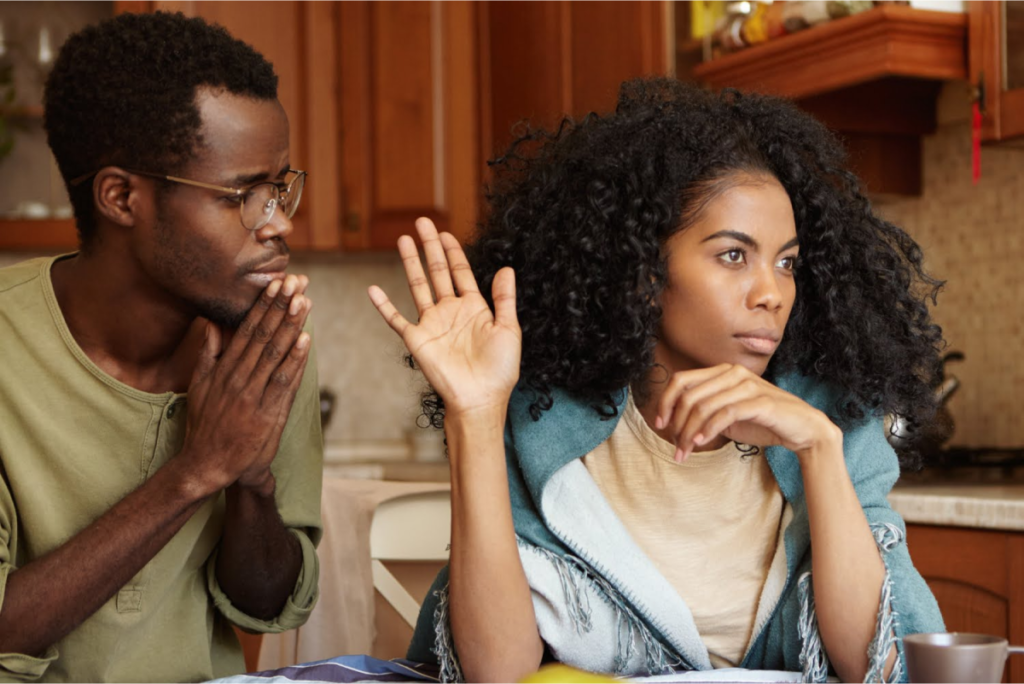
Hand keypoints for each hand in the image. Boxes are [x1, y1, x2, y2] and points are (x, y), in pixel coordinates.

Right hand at [180, 274, 312, 496]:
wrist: (208, 464)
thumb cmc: (206, 424)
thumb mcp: (200, 384)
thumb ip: (208, 353)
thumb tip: (212, 324)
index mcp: (224, 369)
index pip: (247, 330)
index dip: (263, 306)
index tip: (276, 284)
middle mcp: (238, 378)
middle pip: (263, 336)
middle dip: (280, 308)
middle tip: (295, 283)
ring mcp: (253, 395)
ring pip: (275, 354)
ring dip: (291, 326)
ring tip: (304, 302)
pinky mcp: (267, 414)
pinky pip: (284, 382)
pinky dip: (295, 360)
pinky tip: (306, 340)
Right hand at [368, 217, 520, 416]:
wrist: (480, 399)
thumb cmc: (499, 370)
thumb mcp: (508, 329)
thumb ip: (504, 298)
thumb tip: (507, 268)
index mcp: (474, 307)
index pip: (460, 271)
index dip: (452, 251)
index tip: (444, 232)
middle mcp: (450, 311)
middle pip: (437, 272)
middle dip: (430, 247)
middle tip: (422, 222)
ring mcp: (432, 324)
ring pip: (417, 286)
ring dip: (410, 263)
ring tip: (403, 239)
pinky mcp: (416, 340)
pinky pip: (396, 319)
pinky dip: (383, 305)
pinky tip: (373, 289)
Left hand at [655, 364, 840, 461]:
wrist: (802, 430)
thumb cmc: (763, 422)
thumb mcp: (727, 416)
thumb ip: (705, 412)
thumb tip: (675, 423)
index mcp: (722, 372)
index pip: (681, 380)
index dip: (666, 401)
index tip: (660, 423)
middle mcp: (733, 373)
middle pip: (689, 396)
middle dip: (677, 424)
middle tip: (675, 448)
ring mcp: (747, 385)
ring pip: (703, 406)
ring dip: (689, 432)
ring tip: (685, 451)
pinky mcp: (760, 402)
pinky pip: (725, 414)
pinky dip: (708, 429)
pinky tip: (701, 442)